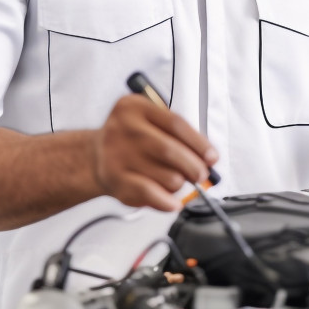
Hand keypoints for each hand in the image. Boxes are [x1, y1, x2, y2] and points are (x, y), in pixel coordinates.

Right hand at [90, 94, 218, 211]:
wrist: (95, 155)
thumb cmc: (132, 138)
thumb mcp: (149, 121)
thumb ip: (176, 133)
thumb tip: (207, 157)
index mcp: (134, 106)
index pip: (176, 124)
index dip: (199, 143)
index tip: (212, 157)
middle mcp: (123, 128)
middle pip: (170, 150)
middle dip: (194, 166)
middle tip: (202, 174)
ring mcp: (117, 155)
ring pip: (165, 175)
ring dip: (179, 183)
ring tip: (177, 181)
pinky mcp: (115, 180)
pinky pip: (150, 194)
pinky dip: (167, 201)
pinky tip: (172, 202)